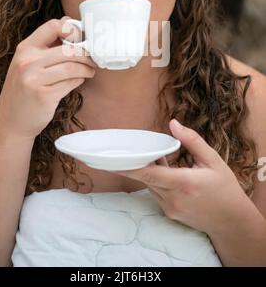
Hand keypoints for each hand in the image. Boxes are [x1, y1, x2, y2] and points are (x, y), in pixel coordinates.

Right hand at [0, 17, 96, 138]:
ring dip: (86, 68)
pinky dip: (79, 79)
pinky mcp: (44, 96)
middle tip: (93, 59)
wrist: (10, 121)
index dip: (71, 30)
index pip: (53, 26)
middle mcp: (27, 62)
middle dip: (86, 54)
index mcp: (25, 49)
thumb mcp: (28, 63)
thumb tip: (70, 23)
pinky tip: (80, 79)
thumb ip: (47, 46)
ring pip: (72, 66)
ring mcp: (34, 79)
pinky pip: (70, 82)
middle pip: (68, 50)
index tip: (79, 39)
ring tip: (90, 70)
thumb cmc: (24, 90)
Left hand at [110, 119, 250, 234]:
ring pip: (150, 185)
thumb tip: (173, 124)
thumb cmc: (224, 188)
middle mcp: (174, 198)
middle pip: (146, 178)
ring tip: (158, 158)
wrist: (231, 221)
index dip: (129, 166)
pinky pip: (156, 193)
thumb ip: (192, 141)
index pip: (149, 174)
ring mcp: (170, 208)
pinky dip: (156, 181)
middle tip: (127, 150)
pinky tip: (164, 171)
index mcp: (184, 182)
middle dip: (137, 164)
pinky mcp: (170, 213)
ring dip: (149, 171)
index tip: (114, 160)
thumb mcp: (213, 160)